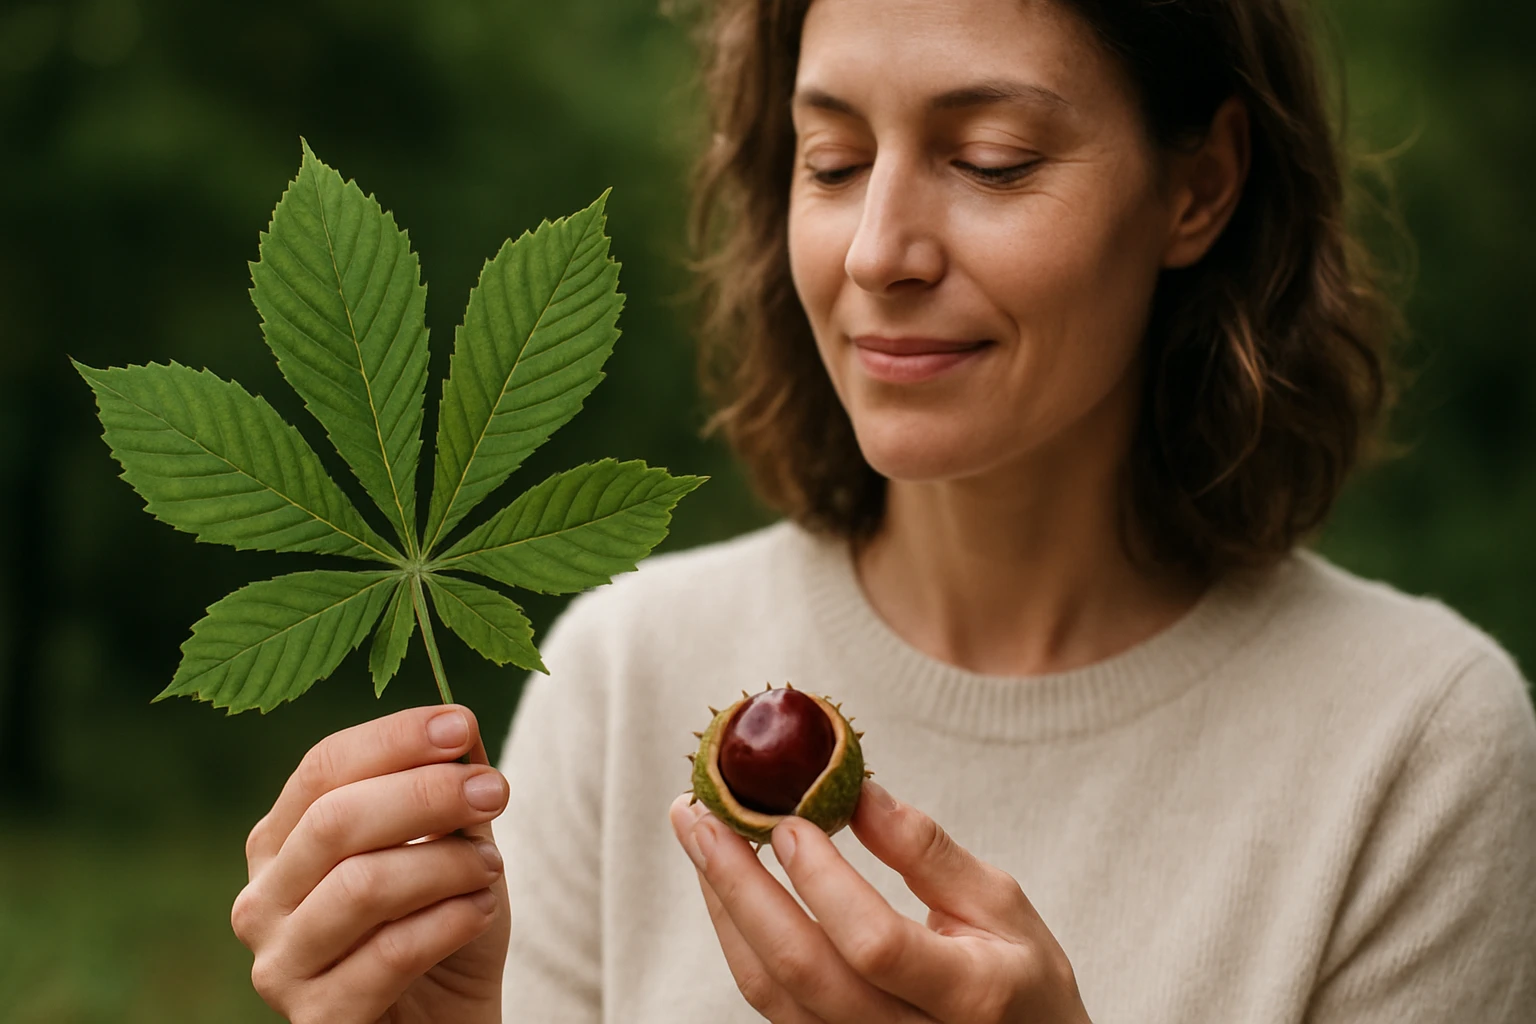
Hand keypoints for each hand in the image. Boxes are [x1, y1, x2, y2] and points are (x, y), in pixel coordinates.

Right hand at [232, 705, 510, 1023]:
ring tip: (491, 867)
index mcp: (282, 842)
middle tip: (495, 790)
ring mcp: (280, 965)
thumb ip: (446, 785)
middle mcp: (263, 900)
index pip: (323, 768)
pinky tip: (480, 911)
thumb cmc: (442, 925)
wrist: (448, 1021)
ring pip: (361, 885)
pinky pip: (390, 953)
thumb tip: (460, 724)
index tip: (461, 724)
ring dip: (445, 865)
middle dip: (425, 795)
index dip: (393, 739)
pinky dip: (450, 921)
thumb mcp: (453, 844)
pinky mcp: (317, 1021)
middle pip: (335, 821)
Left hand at [669, 782, 1090, 1022]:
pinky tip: (724, 885)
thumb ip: (929, 852)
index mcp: (970, 996)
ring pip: (770, 993)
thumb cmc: (1020, 978)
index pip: (875, 944)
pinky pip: (769, 1003)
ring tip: (698, 835)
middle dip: (738, 886)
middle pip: (801, 972)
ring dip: (723, 908)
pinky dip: (737, 938)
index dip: (823, 882)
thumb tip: (856, 788)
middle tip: (698, 813)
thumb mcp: (1003, 905)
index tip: (787, 820)